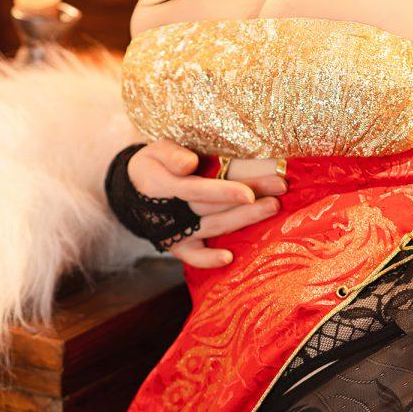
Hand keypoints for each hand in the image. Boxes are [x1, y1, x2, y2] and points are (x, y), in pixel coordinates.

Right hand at [128, 141, 286, 267]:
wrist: (132, 192)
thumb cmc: (153, 165)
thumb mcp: (155, 151)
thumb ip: (171, 155)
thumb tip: (190, 163)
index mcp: (164, 186)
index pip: (198, 190)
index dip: (223, 193)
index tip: (249, 193)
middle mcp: (172, 213)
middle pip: (214, 208)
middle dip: (248, 200)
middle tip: (279, 189)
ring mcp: (176, 232)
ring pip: (214, 227)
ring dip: (244, 219)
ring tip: (273, 207)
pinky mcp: (179, 247)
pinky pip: (195, 257)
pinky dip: (210, 260)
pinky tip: (230, 257)